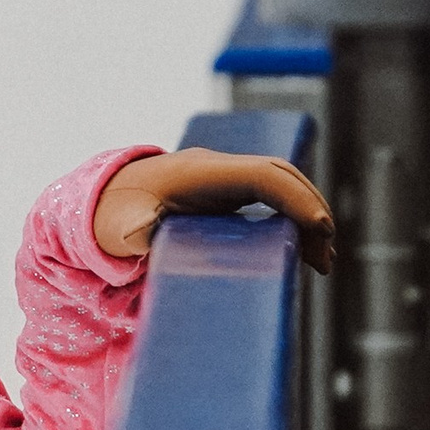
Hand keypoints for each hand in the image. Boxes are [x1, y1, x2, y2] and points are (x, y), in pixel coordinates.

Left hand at [94, 149, 335, 273]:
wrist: (102, 204)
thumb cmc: (110, 217)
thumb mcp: (119, 228)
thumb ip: (131, 230)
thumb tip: (138, 234)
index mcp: (199, 172)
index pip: (262, 176)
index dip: (295, 198)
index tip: (319, 229)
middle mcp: (216, 168)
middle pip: (280, 175)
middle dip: (311, 208)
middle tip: (326, 255)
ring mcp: (222, 178)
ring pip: (279, 184)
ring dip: (306, 215)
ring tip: (323, 260)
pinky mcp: (223, 193)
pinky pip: (269, 197)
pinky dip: (292, 218)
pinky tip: (303, 251)